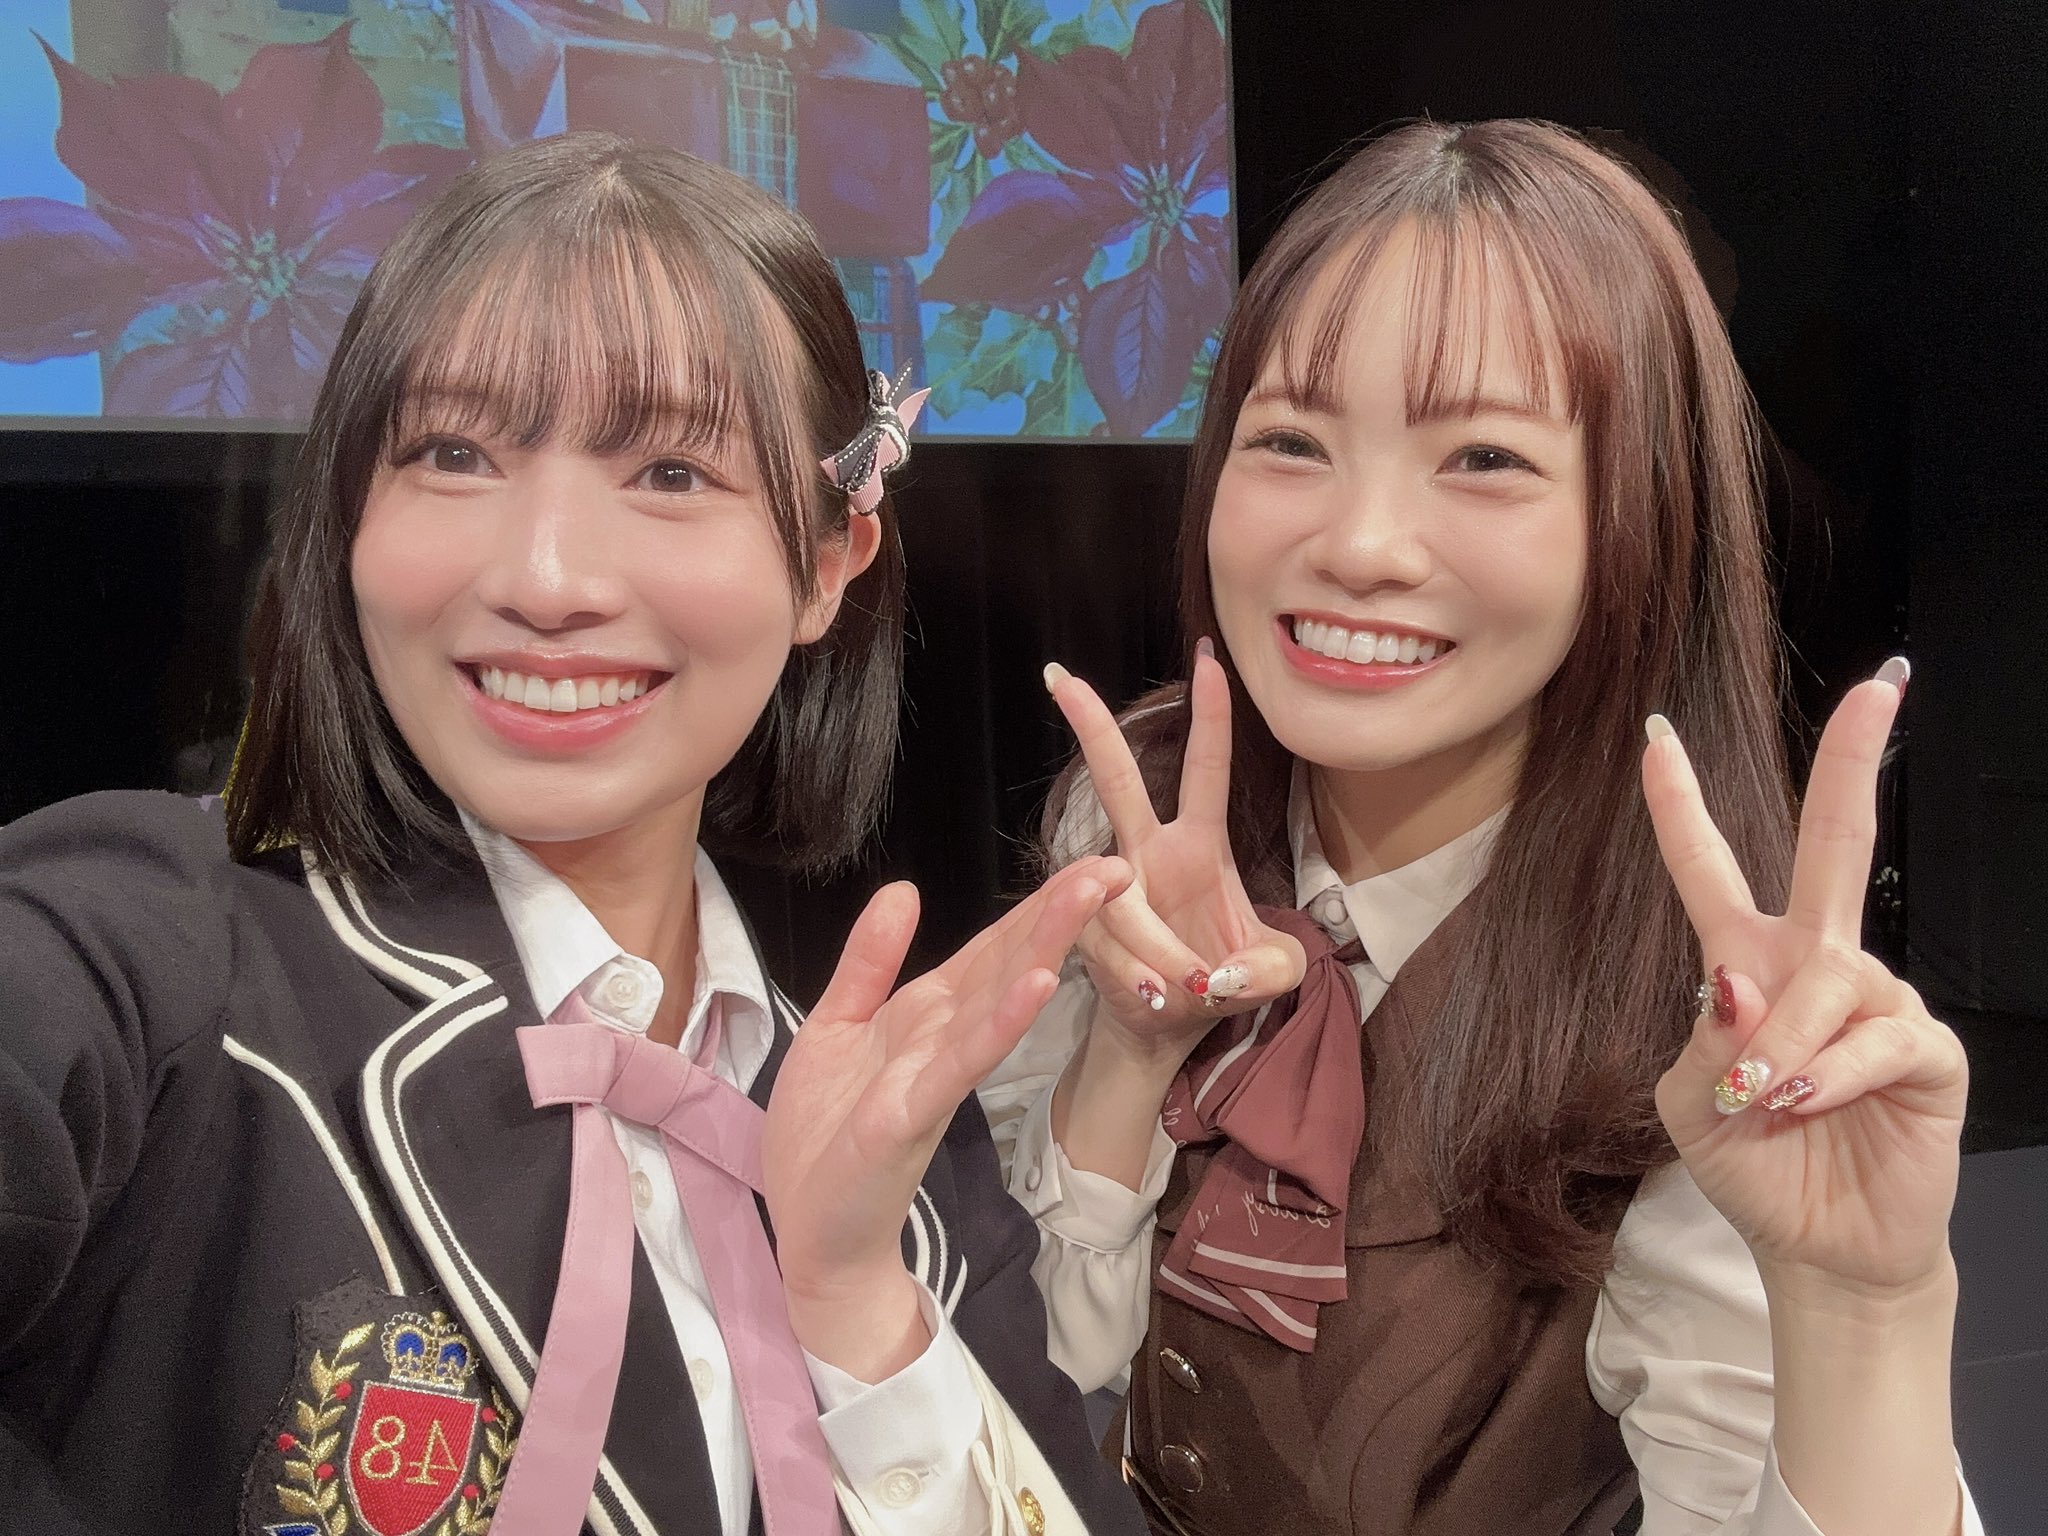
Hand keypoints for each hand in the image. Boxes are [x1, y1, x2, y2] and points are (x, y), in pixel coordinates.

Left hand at [762, 855, 1130, 1376]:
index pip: (990, 948)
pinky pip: (963, 1061)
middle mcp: (944, 1040)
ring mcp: (935, 1076)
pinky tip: (1035, 985)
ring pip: (998, 1000)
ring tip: (1087, 898)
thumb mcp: (836, 1026)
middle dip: (1058, 913)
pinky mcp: (913, 1113)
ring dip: (1043, 948)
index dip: (1037, 905)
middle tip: (1116, 866)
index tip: (1091, 864)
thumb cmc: (826, 1139)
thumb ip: (869, 961)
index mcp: (926, 1016)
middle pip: (1008, 963)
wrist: (813, 1236)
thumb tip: (903, 889)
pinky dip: (1001, 1022)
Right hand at [1045, 645, 1304, 1063]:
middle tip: (1065, 678)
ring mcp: (1113, 890)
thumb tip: (1229, 972)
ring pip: (1119, 896)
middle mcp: (1149, 854)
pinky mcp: (1085, 930)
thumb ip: (1272, 967)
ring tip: (1192, 986)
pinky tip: (1155, 995)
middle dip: (1092, 729)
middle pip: (1117, 782)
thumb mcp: (1273, 973)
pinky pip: (1106, 943)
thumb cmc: (1224, 980)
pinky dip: (1139, 975)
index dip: (1210, 716)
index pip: (1206, 769)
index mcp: (1200, 845)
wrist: (1168, 1026)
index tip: (1208, 658)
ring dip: (1160, 947)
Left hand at [1643, 663, 1966, 1295]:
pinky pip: (1878, 1038)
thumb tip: (1738, 980)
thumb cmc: (1751, 1164)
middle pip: (1833, 846)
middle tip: (1880, 686)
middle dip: (1854, 764)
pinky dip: (1832, 1070)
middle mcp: (1816, 965)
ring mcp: (1877, 1001)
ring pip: (1829, 979)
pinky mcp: (1925, 1050)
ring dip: (1786, 1043)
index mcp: (1745, 963)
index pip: (1709, 871)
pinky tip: (1807, 1100)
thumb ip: (1703, 1038)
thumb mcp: (1689, 1103)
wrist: (1817, 1246)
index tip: (1655, 739)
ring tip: (1766, 1101)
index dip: (1680, 807)